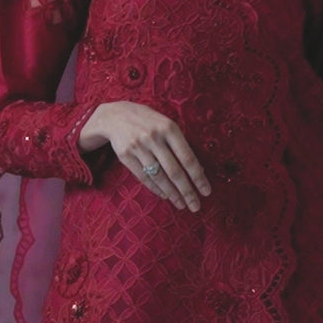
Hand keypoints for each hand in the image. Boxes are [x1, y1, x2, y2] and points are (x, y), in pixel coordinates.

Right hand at [77, 102, 211, 211]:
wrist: (115, 116)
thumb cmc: (149, 122)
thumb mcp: (167, 124)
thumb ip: (180, 144)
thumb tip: (197, 170)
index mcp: (169, 128)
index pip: (188, 158)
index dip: (198, 177)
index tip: (206, 192)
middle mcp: (154, 137)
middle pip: (174, 171)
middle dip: (187, 191)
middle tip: (195, 206)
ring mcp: (138, 147)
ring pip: (159, 177)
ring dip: (172, 193)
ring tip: (182, 204)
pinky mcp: (125, 155)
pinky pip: (144, 177)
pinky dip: (156, 189)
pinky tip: (165, 196)